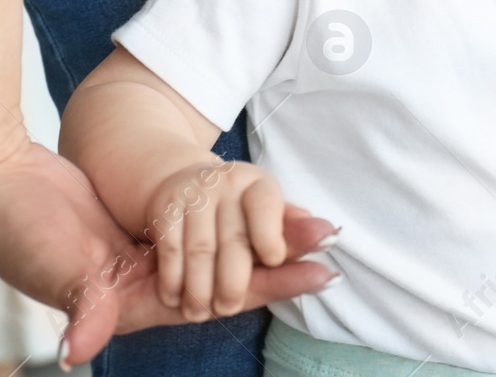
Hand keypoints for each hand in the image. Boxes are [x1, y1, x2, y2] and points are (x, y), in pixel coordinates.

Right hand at [0, 138, 337, 368]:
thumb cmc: (17, 228)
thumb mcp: (56, 264)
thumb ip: (78, 304)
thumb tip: (78, 350)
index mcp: (134, 300)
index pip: (222, 297)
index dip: (273, 285)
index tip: (323, 272)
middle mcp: (147, 282)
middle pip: (232, 276)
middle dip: (284, 262)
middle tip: (335, 242)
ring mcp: (145, 253)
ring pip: (222, 250)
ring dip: (265, 238)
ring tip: (315, 226)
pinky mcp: (138, 224)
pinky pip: (200, 224)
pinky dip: (232, 216)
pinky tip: (261, 209)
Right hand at [145, 159, 294, 323]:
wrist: (181, 188)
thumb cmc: (235, 217)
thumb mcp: (263, 223)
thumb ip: (292, 236)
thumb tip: (329, 235)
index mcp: (259, 185)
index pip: (265, 205)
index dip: (270, 234)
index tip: (273, 260)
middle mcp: (227, 182)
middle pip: (233, 238)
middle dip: (232, 279)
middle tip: (229, 307)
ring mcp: (195, 192)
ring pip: (200, 249)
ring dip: (200, 286)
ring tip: (201, 312)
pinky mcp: (166, 205)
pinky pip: (170, 247)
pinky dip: (173, 277)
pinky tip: (175, 297)